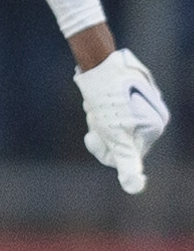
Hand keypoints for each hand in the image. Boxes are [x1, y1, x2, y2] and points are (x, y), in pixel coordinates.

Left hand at [76, 47, 168, 193]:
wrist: (98, 61)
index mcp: (156, 125)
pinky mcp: (128, 92)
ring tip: (95, 104)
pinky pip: (108, 111)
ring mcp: (142, 102)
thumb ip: (127, 162)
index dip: (103, 148)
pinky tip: (95, 97)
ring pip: (110, 126)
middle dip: (101, 132)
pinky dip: (97, 108)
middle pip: (118, 140)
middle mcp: (154, 114)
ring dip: (97, 119)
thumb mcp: (114, 135)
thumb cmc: (106, 100)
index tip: (94, 134)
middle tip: (96, 114)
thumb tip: (135, 189)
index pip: (125, 155)